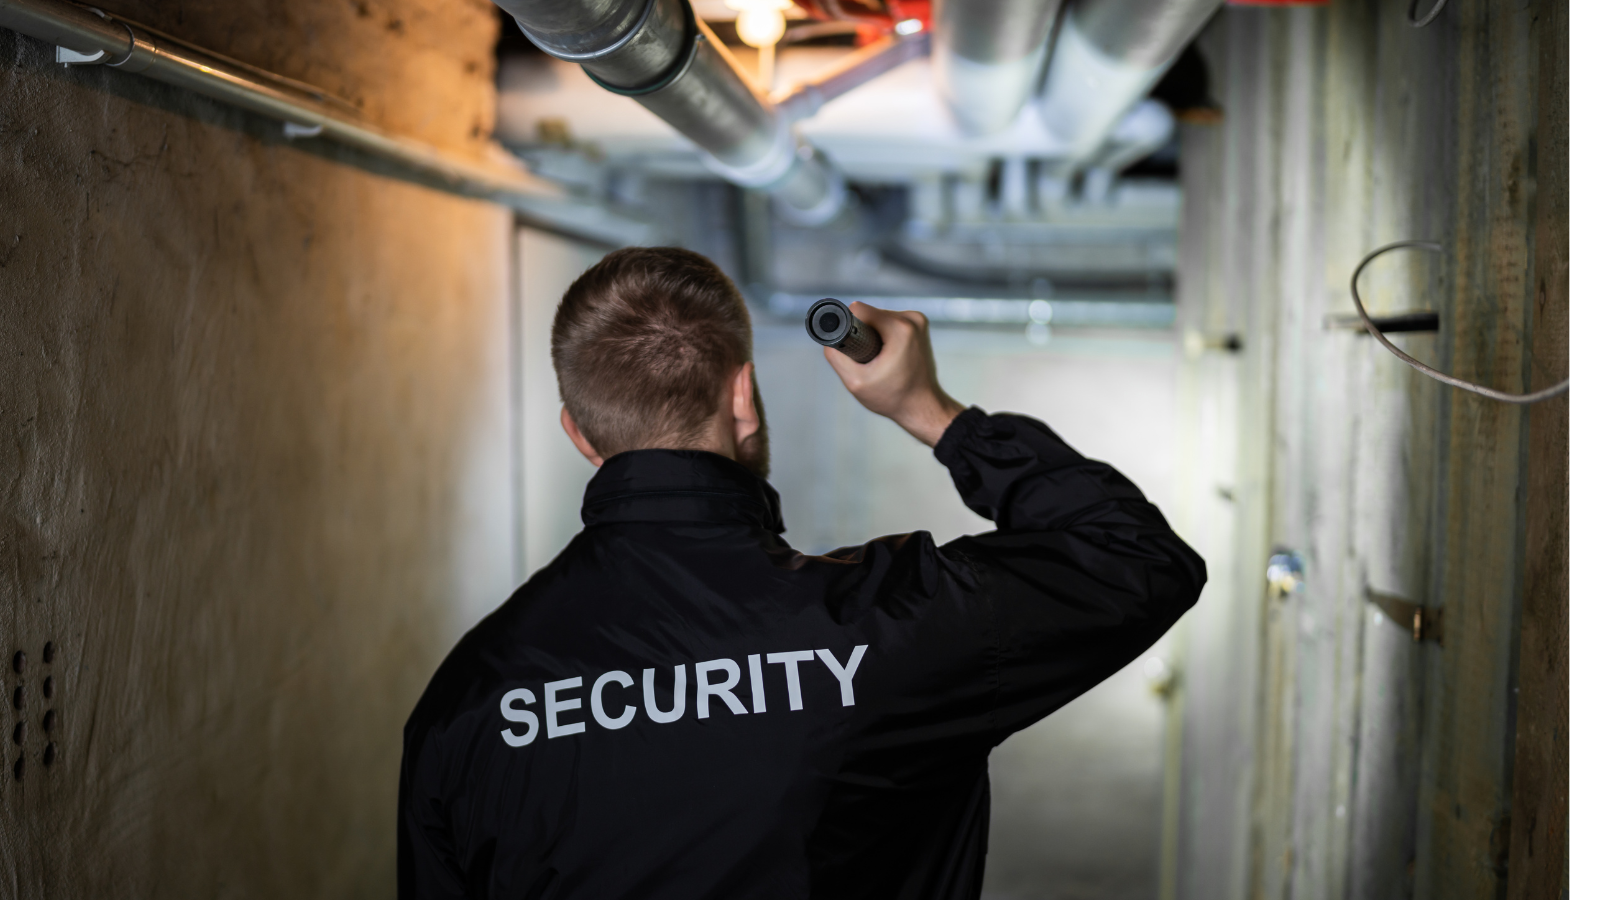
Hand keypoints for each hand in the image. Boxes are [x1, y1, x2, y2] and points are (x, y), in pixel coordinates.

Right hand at [823, 302, 965, 446]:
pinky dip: (884, 336)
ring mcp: (919, 321)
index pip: (859, 310)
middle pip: (870, 313)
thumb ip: (836, 357)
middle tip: (869, 359)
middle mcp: (913, 319)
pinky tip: (888, 355)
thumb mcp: (856, 382)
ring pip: (880, 317)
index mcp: (900, 328)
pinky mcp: (920, 325)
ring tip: (880, 360)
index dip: (849, 327)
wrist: (923, 407)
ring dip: (874, 335)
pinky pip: (890, 322)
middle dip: (863, 334)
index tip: (854, 348)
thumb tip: (828, 339)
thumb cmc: (893, 398)